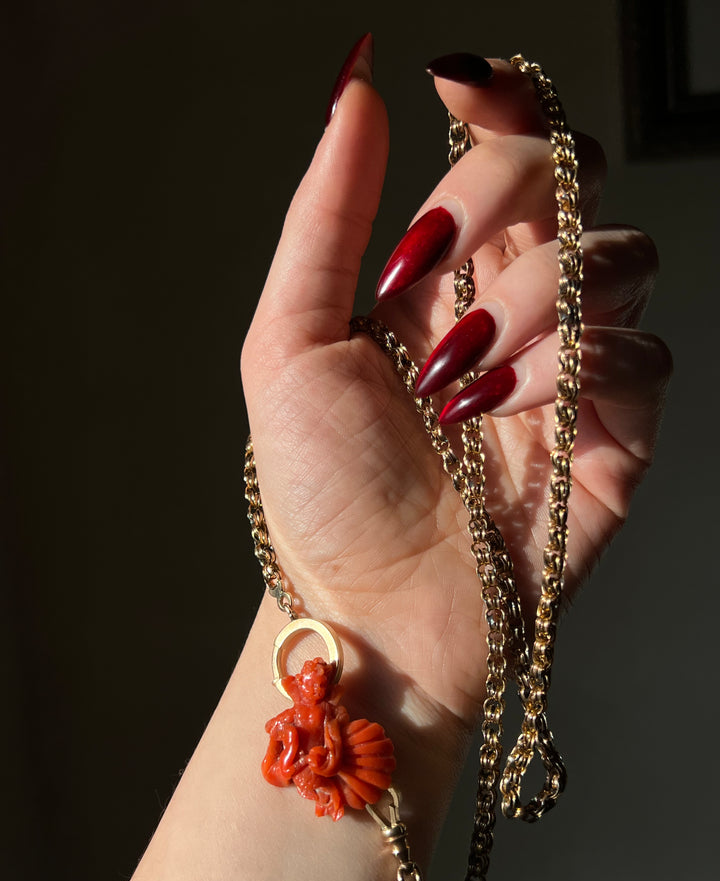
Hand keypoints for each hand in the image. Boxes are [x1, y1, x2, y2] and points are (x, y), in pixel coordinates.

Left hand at [241, 49, 669, 742]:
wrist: (371, 612)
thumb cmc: (323, 494)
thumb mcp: (290, 346)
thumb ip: (324, 216)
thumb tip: (355, 88)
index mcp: (440, 282)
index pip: (498, 152)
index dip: (494, 101)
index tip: (454, 81)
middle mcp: (513, 309)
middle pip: (571, 177)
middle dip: (506, 187)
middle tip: (433, 255)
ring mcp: (570, 368)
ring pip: (619, 256)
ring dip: (535, 294)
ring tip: (460, 372)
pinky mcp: (616, 432)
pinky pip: (640, 353)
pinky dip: (573, 367)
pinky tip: (503, 413)